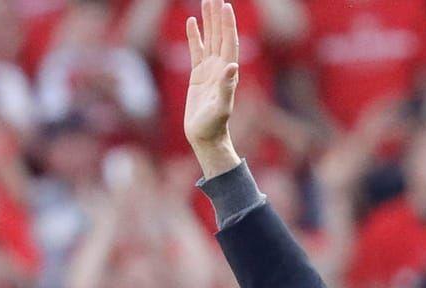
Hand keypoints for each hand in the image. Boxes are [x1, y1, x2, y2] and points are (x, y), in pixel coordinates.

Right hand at [184, 0, 242, 177]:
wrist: (205, 136)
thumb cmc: (214, 125)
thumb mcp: (221, 107)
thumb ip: (227, 87)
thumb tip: (232, 66)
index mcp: (227, 72)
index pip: (228, 42)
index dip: (228, 24)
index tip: (225, 6)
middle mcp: (220, 67)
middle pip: (220, 35)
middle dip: (217, 16)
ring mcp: (209, 70)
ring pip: (209, 39)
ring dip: (208, 21)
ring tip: (205, 1)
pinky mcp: (198, 75)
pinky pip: (196, 50)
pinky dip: (195, 35)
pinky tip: (193, 22)